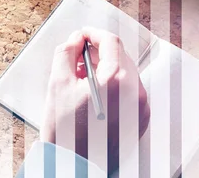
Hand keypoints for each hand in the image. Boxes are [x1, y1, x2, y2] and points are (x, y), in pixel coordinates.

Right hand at [40, 27, 150, 172]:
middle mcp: (135, 92)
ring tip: (79, 78)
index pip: (110, 41)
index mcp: (117, 80)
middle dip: (97, 51)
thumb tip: (75, 39)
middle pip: (119, 56)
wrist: (75, 166)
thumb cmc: (66, 131)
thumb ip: (66, 52)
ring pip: (124, 72)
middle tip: (75, 57)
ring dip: (103, 67)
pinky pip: (128, 90)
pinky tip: (91, 92)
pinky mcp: (139, 118)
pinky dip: (111, 83)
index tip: (81, 34)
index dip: (92, 33)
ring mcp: (140, 107)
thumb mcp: (58, 83)